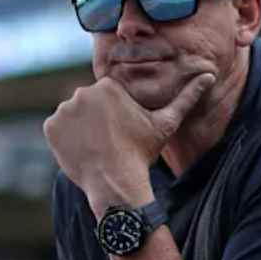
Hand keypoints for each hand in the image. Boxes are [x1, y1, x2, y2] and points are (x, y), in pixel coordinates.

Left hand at [43, 74, 214, 209]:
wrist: (116, 183)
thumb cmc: (143, 152)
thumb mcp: (166, 123)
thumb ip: (186, 97)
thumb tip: (209, 76)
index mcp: (108, 86)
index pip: (109, 94)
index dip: (116, 112)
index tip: (122, 130)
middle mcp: (82, 93)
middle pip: (90, 103)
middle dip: (98, 118)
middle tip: (110, 140)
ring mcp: (63, 110)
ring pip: (73, 115)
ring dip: (82, 127)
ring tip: (97, 145)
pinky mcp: (50, 127)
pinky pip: (57, 128)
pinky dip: (66, 138)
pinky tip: (83, 149)